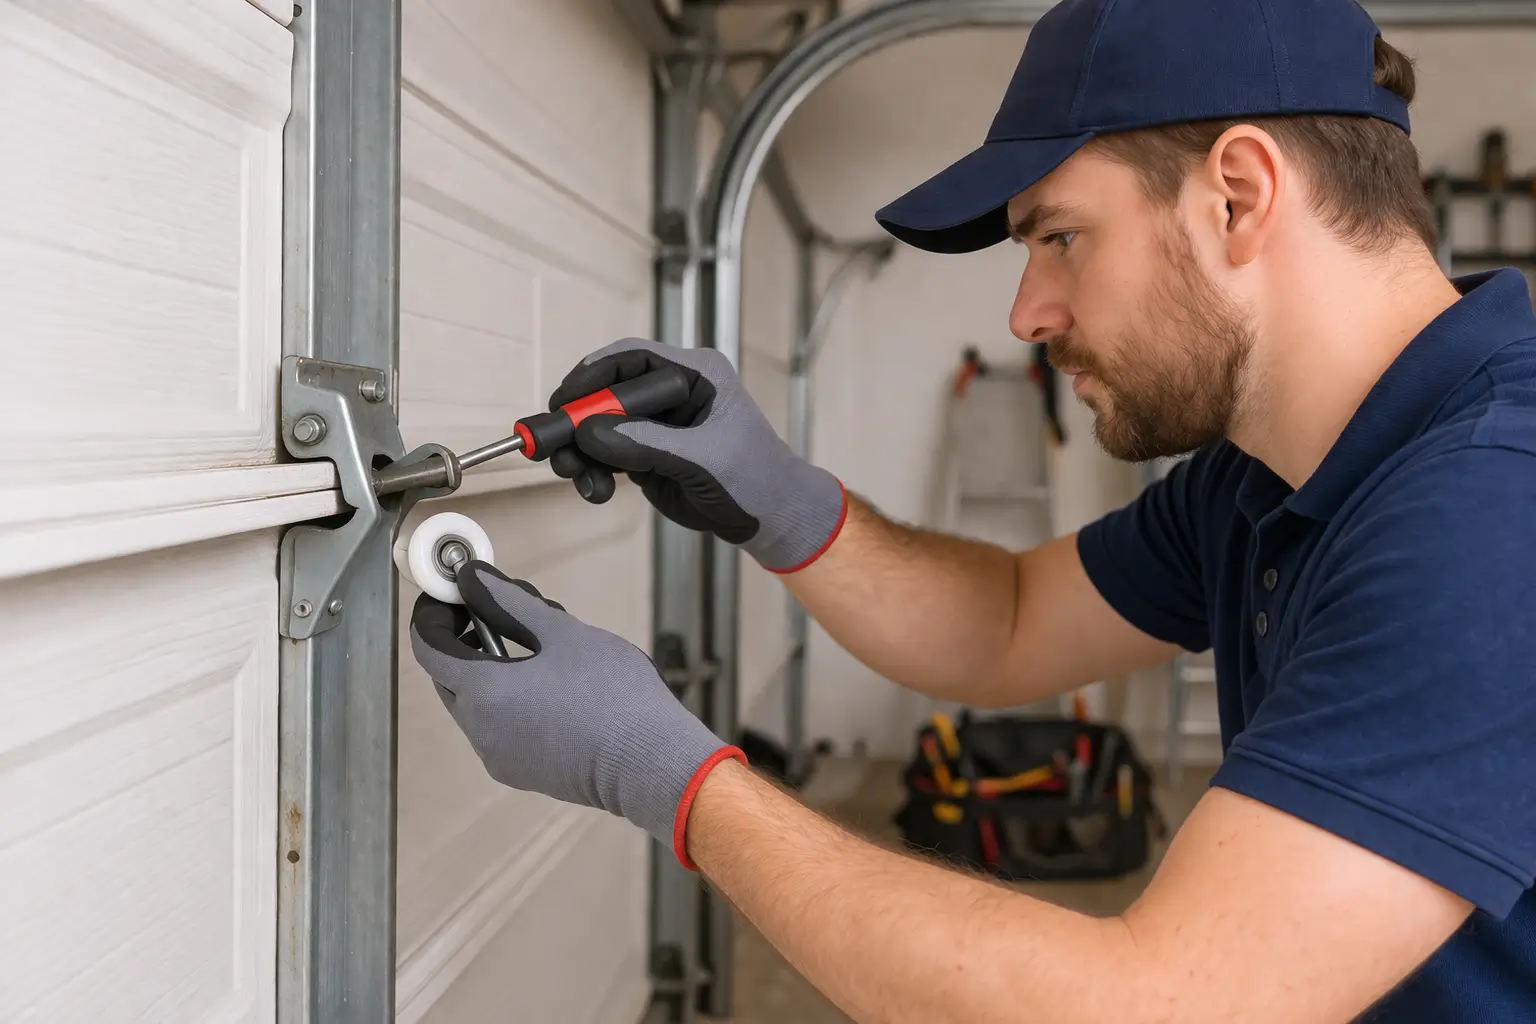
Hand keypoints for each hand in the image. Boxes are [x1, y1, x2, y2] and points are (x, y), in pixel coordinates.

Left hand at [409, 562, 744, 866]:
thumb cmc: (612, 695)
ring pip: (477, 703)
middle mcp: (480, 731)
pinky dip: (509, 699)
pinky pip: (500, 728)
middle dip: (465, 640)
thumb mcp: (562, 633)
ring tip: (541, 644)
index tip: (452, 592)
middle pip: (450, 677)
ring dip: (492, 669)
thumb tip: (471, 577)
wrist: (652, 764)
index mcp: (483, 693)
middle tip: (500, 609)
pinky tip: (552, 684)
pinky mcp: (523, 773)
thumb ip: (509, 602)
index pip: (428, 648)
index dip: (433, 615)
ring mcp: (500, 757)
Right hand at [547, 337, 847, 572]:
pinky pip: (606, 455)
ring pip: (600, 427)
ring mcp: (657, 424)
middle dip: (578, 420)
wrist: (770, 519)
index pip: (631, 359)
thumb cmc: (754, 479)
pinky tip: (594, 491)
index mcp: (694, 374)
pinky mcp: (647, 453)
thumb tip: (589, 434)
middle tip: (552, 445)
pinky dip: (593, 471)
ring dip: (581, 452)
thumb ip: (646, 444)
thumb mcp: (703, 460)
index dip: (592, 376)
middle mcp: (671, 393)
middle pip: (607, 392)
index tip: (563, 402)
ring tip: (575, 476)